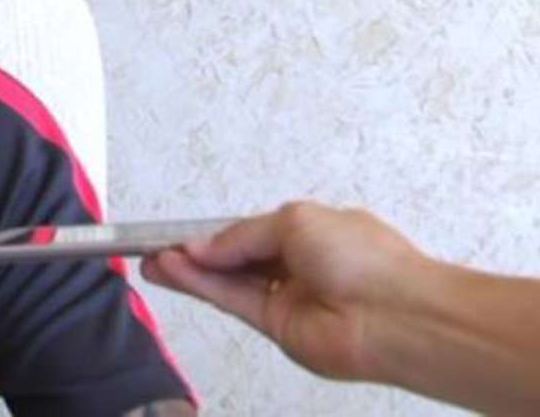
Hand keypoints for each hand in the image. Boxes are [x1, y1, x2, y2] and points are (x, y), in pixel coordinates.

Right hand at [140, 201, 425, 382]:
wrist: (394, 316)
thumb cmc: (367, 261)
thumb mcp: (294, 221)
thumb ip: (242, 236)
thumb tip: (204, 247)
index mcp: (311, 231)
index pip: (249, 231)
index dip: (212, 232)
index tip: (179, 231)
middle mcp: (298, 265)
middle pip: (234, 258)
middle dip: (194, 252)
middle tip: (155, 246)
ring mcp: (288, 298)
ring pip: (227, 281)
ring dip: (189, 270)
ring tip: (153, 259)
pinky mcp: (278, 327)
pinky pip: (231, 301)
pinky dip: (200, 286)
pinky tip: (174, 272)